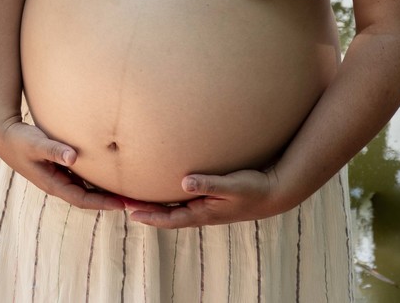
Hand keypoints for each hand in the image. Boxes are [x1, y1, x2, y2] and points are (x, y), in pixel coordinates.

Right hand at [0, 119, 126, 211]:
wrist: (4, 136)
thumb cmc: (20, 140)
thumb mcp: (36, 144)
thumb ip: (53, 150)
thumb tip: (73, 157)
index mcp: (53, 183)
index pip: (82, 199)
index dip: (102, 203)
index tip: (122, 204)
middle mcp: (57, 183)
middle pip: (87, 197)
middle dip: (107, 200)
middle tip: (132, 201)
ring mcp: (58, 177)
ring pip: (85, 188)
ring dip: (102, 191)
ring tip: (125, 190)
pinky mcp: (58, 168)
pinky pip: (80, 177)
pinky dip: (94, 178)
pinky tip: (107, 172)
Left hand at [126, 168, 288, 227]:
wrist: (274, 193)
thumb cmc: (253, 188)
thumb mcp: (231, 184)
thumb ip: (208, 183)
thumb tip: (184, 182)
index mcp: (204, 213)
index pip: (171, 218)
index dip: (150, 216)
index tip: (131, 214)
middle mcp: (203, 213)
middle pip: (169, 216)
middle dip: (147, 212)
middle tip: (125, 204)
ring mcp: (207, 209)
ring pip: (175, 210)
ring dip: (156, 207)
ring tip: (138, 200)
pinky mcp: (212, 202)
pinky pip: (185, 204)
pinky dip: (170, 201)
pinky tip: (165, 192)